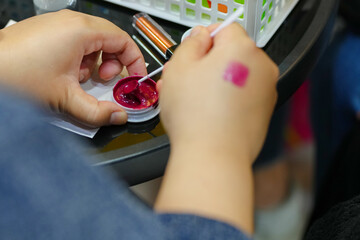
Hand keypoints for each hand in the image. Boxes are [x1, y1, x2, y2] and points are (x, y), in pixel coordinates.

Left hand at [0, 10, 146, 126]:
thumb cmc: (17, 74)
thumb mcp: (66, 98)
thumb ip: (98, 112)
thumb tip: (117, 116)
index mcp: (81, 31)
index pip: (124, 40)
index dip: (134, 61)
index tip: (134, 77)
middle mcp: (71, 22)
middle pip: (111, 39)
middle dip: (114, 63)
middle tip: (107, 80)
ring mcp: (58, 24)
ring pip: (93, 40)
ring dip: (96, 62)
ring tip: (81, 79)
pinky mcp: (48, 30)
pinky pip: (76, 41)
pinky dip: (80, 58)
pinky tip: (67, 74)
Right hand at [155, 24, 277, 233]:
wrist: (213, 156)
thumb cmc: (196, 116)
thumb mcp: (179, 68)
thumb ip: (191, 43)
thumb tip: (200, 38)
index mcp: (242, 49)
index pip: (225, 29)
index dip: (204, 40)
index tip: (193, 53)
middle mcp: (261, 67)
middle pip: (232, 54)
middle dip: (209, 63)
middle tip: (187, 80)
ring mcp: (266, 90)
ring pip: (237, 76)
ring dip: (217, 81)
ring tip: (194, 100)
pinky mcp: (264, 111)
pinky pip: (243, 95)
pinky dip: (228, 99)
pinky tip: (208, 112)